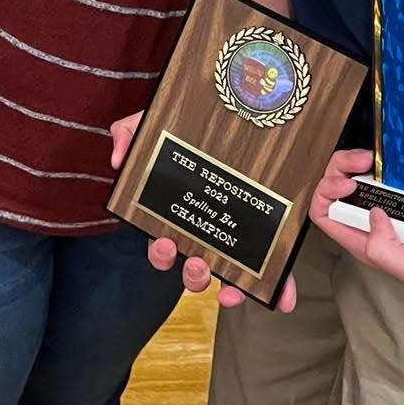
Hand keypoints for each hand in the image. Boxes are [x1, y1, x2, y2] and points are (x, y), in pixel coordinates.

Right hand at [110, 112, 296, 312]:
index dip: (161, 254)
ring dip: (227, 286)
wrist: (238, 104)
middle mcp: (204, 228)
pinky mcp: (267, 231)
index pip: (164, 241)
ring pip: (228, 272)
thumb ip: (130, 133)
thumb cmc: (193, 123)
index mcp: (178, 209)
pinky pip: (271, 266)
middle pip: (193, 265)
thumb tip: (119, 161)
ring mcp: (235, 233)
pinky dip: (278, 287)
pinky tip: (284, 299)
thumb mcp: (157, 120)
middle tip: (194, 262)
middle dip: (192, 275)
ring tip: (230, 285)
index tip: (164, 247)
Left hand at [310, 150, 403, 310]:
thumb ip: (387, 252)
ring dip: (354, 163)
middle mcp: (375, 230)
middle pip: (335, 193)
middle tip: (362, 160)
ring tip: (371, 157)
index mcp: (369, 248)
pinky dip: (379, 165)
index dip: (327, 193)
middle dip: (339, 168)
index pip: (324, 218)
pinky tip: (389, 161)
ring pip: (356, 181)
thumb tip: (370, 215)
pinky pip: (384, 178)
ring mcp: (393, 213)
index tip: (349, 180)